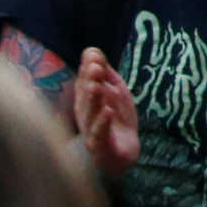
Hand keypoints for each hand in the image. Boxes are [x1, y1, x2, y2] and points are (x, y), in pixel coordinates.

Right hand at [72, 47, 139, 179]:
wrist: (121, 155)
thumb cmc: (114, 121)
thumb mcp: (115, 93)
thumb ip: (106, 74)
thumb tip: (92, 51)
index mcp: (87, 102)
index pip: (86, 83)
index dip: (88, 69)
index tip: (93, 53)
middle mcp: (85, 116)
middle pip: (86, 98)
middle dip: (90, 82)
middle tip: (95, 67)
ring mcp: (91, 132)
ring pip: (90, 115)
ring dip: (94, 100)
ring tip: (97, 86)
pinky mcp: (100, 148)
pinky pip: (100, 135)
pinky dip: (103, 123)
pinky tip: (108, 112)